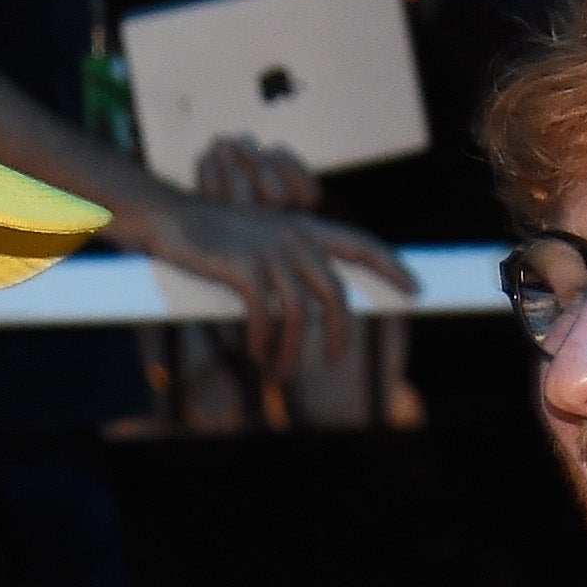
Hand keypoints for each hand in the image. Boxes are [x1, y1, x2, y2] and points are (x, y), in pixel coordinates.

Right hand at [111, 181, 414, 373]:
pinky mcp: (244, 266)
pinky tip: (257, 352)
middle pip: (335, 293)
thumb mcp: (261, 240)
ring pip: (301, 313)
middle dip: (339, 335)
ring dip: (292, 350)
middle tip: (332, 362)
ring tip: (281, 368)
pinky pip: (267, 314)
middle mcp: (294, 235)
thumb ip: (291, 261)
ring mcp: (269, 249)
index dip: (393, 266)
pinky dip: (264, 341)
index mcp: (304, 228)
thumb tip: (313, 305)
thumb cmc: (215, 237)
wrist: (170, 218)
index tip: (416, 289)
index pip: (362, 244)